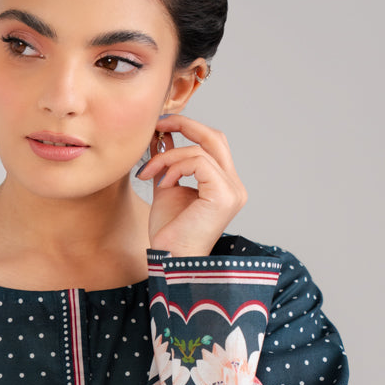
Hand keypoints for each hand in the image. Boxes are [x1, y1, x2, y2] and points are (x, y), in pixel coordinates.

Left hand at [139, 113, 246, 255]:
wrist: (170, 259)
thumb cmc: (169, 231)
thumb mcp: (167, 186)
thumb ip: (170, 161)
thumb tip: (163, 135)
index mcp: (224, 184)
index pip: (212, 143)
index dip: (188, 128)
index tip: (160, 126)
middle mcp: (234, 186)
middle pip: (215, 137)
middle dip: (184, 124)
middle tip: (157, 125)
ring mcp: (233, 190)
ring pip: (201, 150)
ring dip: (168, 157)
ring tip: (150, 173)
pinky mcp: (224, 195)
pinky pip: (199, 162)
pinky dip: (175, 167)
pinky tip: (163, 183)